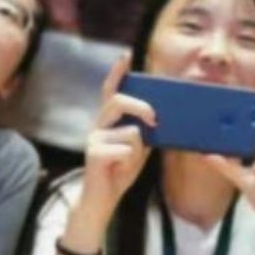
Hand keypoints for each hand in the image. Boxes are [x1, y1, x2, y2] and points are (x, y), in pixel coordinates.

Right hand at [76, 54, 154, 227]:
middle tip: (155, 119)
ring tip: (127, 163)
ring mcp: (93, 138)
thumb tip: (161, 117)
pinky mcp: (93, 153)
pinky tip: (118, 170)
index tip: (127, 54)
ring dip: (138, 150)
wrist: (102, 199)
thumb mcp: (138, 148)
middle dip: (141, 107)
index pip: (111, 90)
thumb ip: (145, 131)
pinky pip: (125, 150)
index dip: (118, 72)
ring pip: (129, 131)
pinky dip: (130, 162)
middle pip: (119, 101)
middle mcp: (98, 125)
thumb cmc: (120, 171)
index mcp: (109, 121)